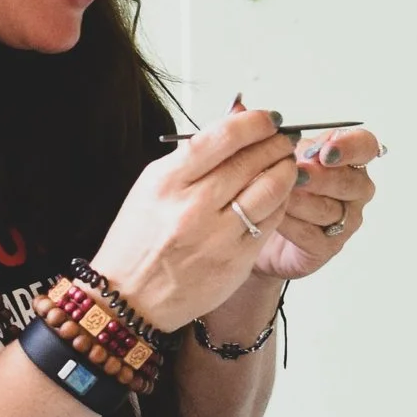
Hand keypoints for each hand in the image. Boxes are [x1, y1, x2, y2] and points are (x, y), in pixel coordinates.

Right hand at [89, 103, 298, 330]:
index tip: (267, 119)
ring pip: (269, 190)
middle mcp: (192, 207)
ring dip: (286, 170)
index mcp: (167, 182)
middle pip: (251, 160)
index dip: (254, 122)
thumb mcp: (151, 187)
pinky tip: (278, 195)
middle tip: (284, 138)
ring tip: (286, 164)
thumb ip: (192, 156)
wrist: (130, 298)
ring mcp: (217, 236)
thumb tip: (233, 121)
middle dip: (276, 143)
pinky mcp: (236, 261)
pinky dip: (280, 202)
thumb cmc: (137, 241)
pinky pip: (270, 222)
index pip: (222, 137)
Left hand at [255, 126, 380, 281]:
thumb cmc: (268, 186)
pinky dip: (291, 224)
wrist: (254, 231)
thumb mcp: (266, 154)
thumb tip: (238, 104)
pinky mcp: (327, 246)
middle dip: (320, 177)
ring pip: (328, 208)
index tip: (325, 150)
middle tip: (296, 173)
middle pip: (348, 181)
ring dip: (301, 200)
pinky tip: (273, 216)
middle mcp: (352, 188)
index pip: (365, 146)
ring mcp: (343, 220)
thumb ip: (257, 130)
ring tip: (277, 193)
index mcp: (345, 157)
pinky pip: (312, 233)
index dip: (350, 147)